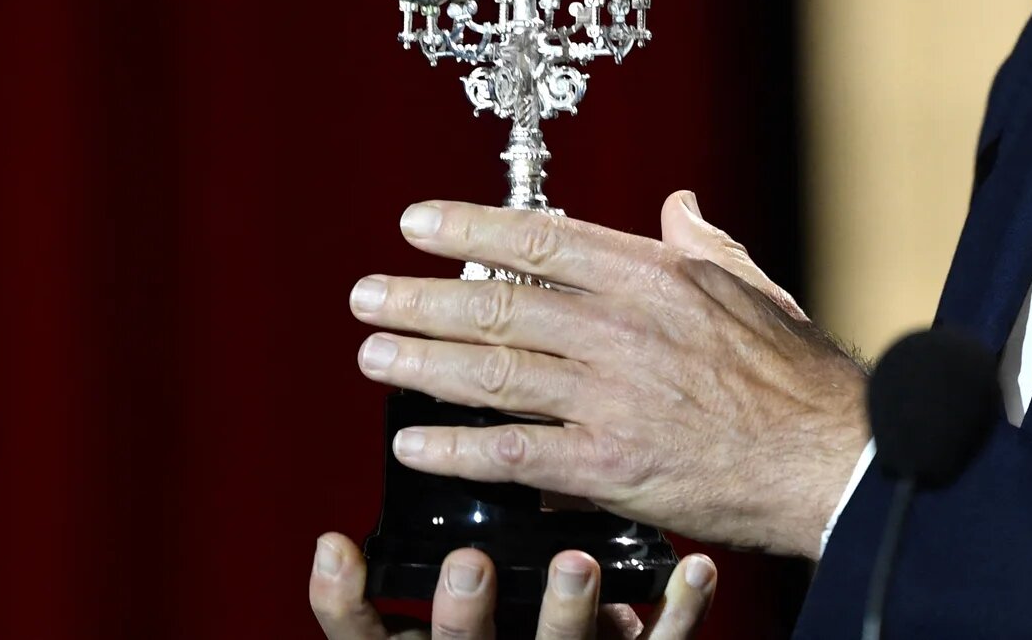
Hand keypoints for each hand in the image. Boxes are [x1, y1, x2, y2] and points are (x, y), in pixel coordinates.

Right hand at [308, 534, 715, 638]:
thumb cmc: (523, 615)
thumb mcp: (476, 584)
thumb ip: (458, 527)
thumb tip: (437, 413)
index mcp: (444, 637)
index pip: (370, 635)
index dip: (348, 602)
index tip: (338, 549)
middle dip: (462, 613)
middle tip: (466, 565)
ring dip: (567, 609)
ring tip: (577, 565)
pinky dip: (676, 608)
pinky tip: (693, 566)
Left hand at [349, 191, 869, 557]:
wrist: (829, 460)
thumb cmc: (795, 379)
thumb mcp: (750, 287)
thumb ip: (701, 243)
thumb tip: (676, 206)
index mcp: (653, 277)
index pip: (541, 237)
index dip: (470, 226)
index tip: (418, 221)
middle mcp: (623, 328)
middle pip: (500, 302)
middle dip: (422, 296)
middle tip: (369, 293)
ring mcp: (611, 397)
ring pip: (493, 370)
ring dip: (421, 361)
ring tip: (374, 353)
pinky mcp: (609, 464)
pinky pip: (512, 451)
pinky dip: (454, 447)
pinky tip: (413, 441)